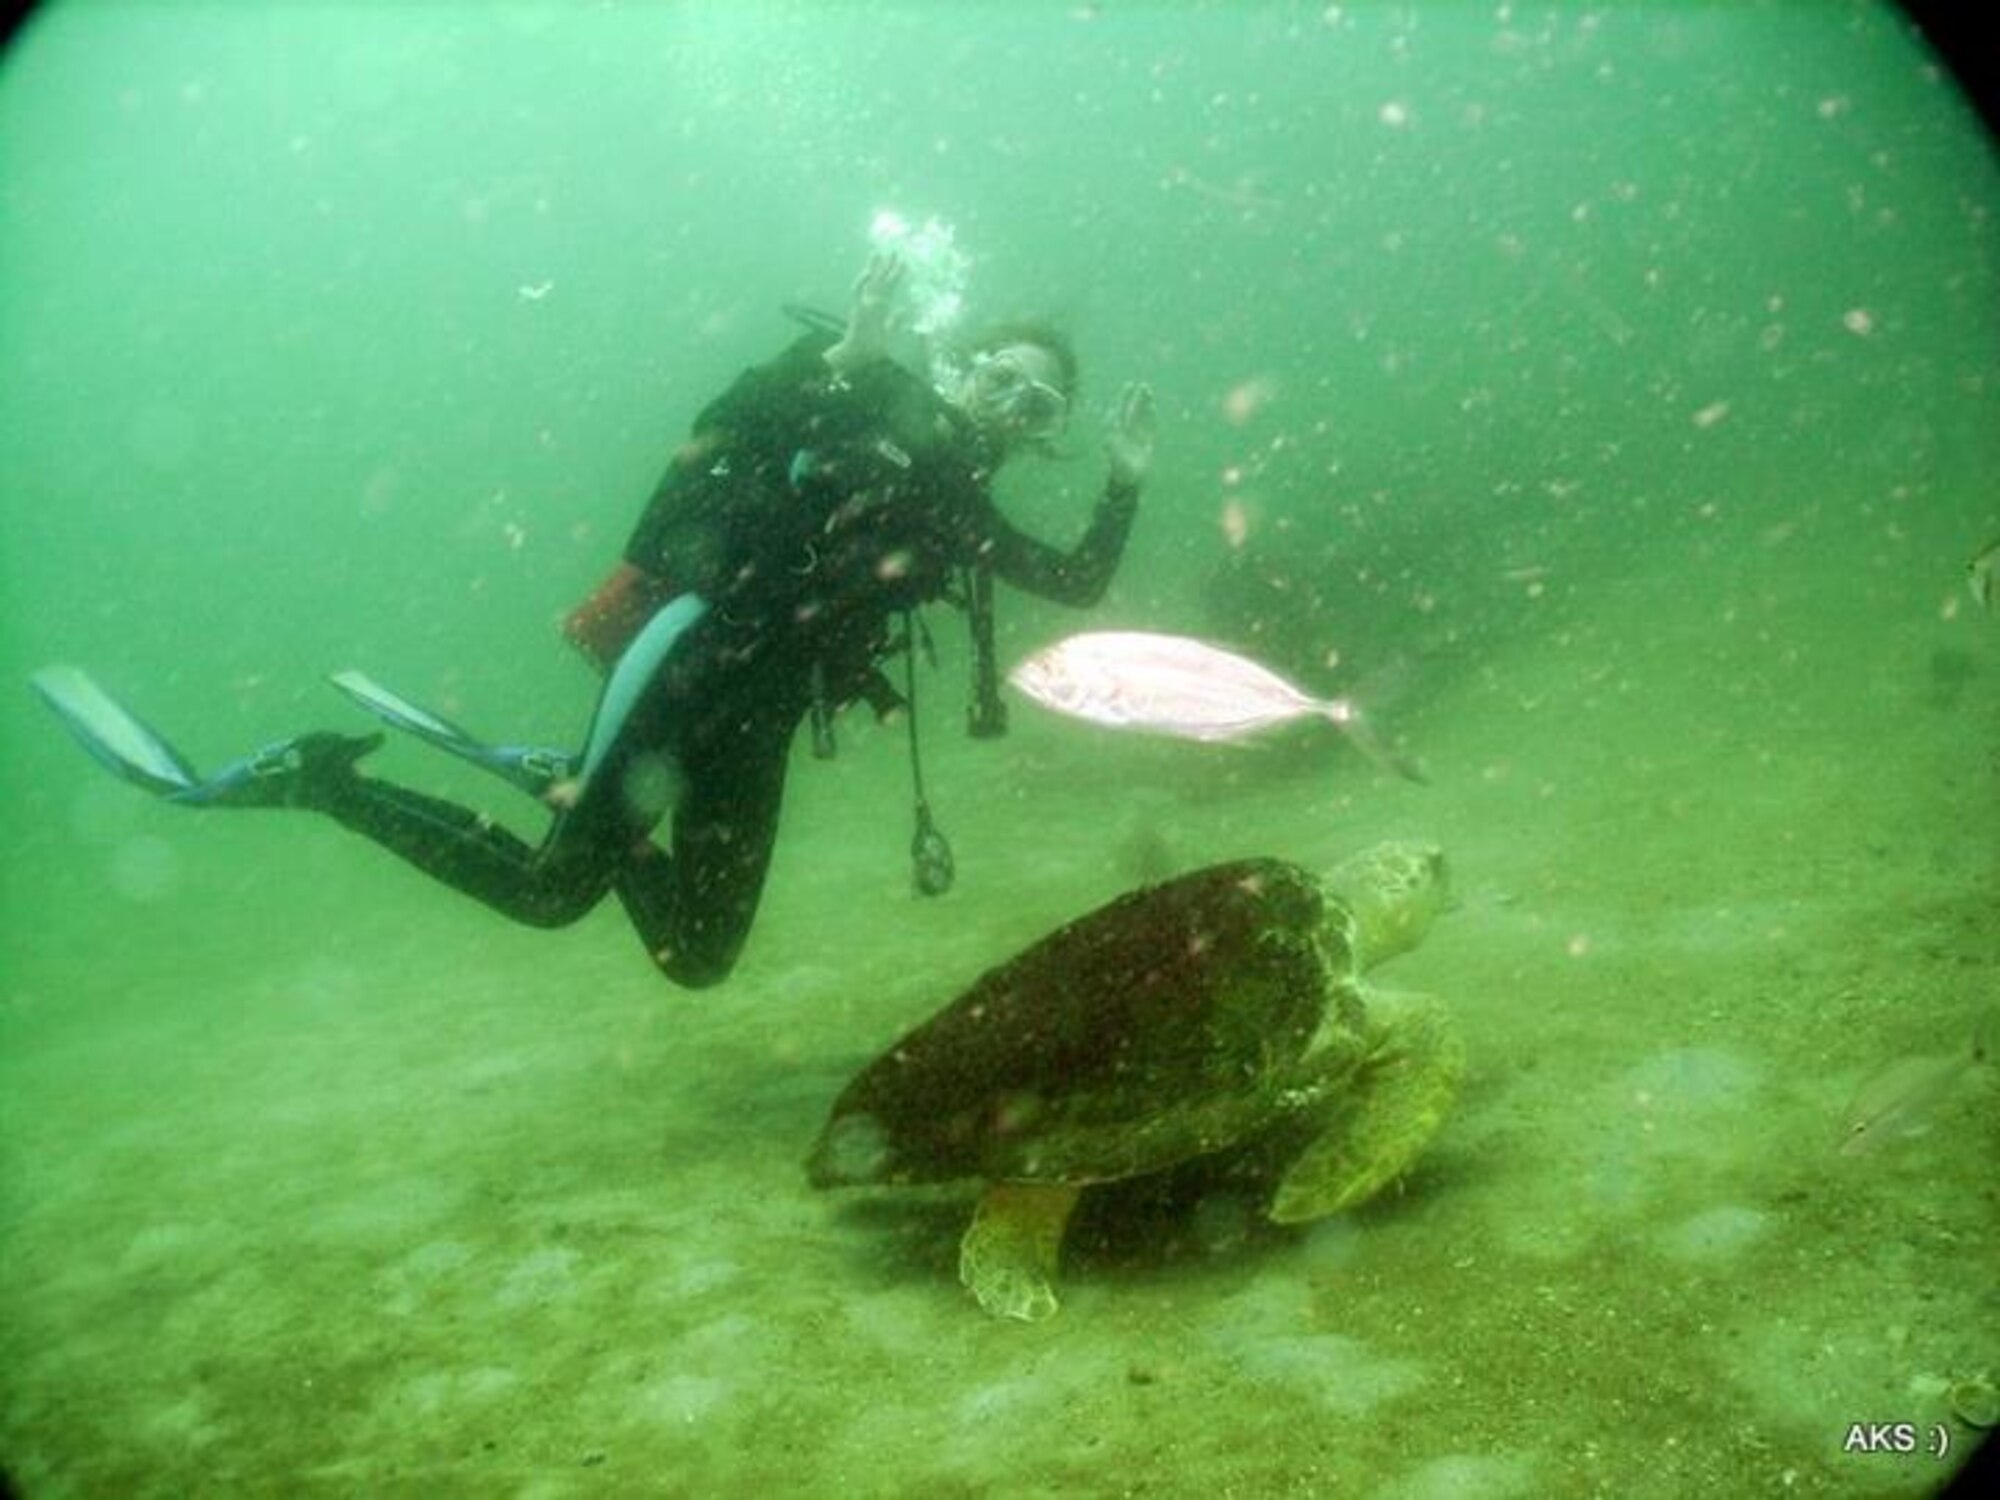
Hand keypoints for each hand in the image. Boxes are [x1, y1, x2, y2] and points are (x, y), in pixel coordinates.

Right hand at [825, 252, 905, 371]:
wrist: (859, 356)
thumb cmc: (873, 348)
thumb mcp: (889, 332)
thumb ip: (896, 321)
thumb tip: (906, 310)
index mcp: (880, 307)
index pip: (888, 286)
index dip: (896, 274)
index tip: (904, 262)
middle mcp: (872, 303)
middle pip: (880, 280)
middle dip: (887, 265)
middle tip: (894, 250)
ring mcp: (864, 305)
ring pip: (870, 283)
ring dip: (875, 269)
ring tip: (881, 254)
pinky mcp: (857, 310)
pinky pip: (858, 293)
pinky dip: (862, 283)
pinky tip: (868, 273)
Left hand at [1104, 380, 1155, 487]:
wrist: (1128, 482)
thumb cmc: (1119, 467)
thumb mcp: (1113, 453)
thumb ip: (1112, 442)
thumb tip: (1108, 433)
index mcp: (1115, 431)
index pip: (1120, 410)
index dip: (1124, 398)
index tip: (1129, 385)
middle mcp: (1125, 432)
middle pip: (1132, 411)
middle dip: (1137, 398)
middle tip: (1143, 385)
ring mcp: (1136, 437)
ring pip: (1141, 417)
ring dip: (1145, 405)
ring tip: (1149, 393)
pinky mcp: (1146, 443)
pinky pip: (1150, 427)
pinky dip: (1151, 417)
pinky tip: (1153, 409)